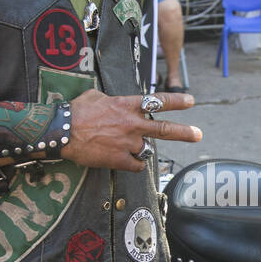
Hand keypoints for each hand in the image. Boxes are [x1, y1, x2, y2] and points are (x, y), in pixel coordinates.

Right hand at [64, 91, 201, 171]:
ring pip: (147, 149)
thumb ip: (110, 99)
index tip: (190, 102)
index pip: (158, 101)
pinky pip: (136, 165)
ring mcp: (127, 143)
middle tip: (198, 135)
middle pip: (164, 129)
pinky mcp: (119, 160)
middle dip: (184, 132)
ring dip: (144, 149)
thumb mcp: (95, 96)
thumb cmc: (76, 111)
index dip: (176, 102)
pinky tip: (129, 163)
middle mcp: (132, 124)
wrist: (62, 131)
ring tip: (137, 149)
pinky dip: (135, 164)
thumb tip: (111, 101)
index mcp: (127, 105)